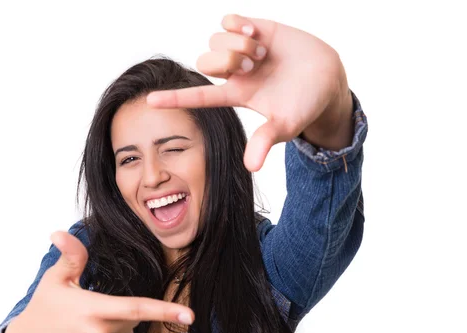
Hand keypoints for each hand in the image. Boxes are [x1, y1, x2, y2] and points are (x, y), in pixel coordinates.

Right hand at [3, 231, 193, 332]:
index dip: (165, 311)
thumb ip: (71, 256)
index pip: (136, 308)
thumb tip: (62, 233)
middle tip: (93, 310)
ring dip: (118, 330)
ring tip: (88, 328)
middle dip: (121, 311)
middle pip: (133, 319)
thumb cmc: (42, 310)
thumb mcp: (55, 279)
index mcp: (92, 309)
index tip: (190, 315)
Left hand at [147, 14, 353, 171]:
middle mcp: (234, 72)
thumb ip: (265, 142)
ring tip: (260, 53)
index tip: (149, 101)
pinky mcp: (255, 29)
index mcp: (236, 95)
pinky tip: (255, 33)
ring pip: (215, 40)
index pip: (198, 96)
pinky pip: (228, 21)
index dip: (174, 99)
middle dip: (224, 60)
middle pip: (204, 61)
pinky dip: (237, 25)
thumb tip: (251, 168)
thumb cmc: (303, 106)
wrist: (327, 78)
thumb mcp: (284, 126)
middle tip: (249, 66)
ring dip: (236, 44)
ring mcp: (243, 50)